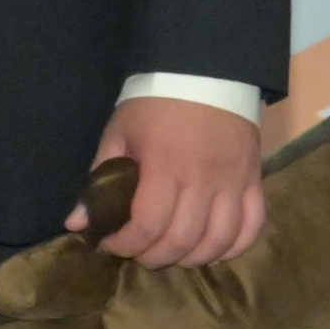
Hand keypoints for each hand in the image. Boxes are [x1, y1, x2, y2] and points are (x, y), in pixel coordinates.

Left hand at [85, 96, 269, 268]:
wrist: (206, 70)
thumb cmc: (155, 103)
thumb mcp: (119, 133)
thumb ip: (99, 179)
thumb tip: (76, 224)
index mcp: (164, 165)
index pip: (148, 225)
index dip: (125, 245)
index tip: (110, 244)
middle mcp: (202, 179)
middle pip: (182, 240)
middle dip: (154, 256)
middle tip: (139, 251)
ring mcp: (233, 181)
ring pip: (219, 240)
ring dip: (193, 258)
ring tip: (174, 252)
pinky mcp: (253, 180)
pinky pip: (252, 226)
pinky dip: (234, 246)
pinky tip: (212, 248)